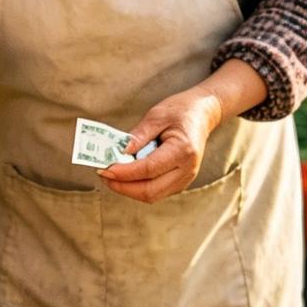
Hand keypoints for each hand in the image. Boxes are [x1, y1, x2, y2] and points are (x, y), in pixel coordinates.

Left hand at [100, 86, 221, 203]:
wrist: (203, 113)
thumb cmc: (181, 111)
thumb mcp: (157, 115)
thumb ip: (138, 136)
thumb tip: (119, 153)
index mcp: (183, 150)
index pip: (149, 169)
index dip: (124, 173)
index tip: (104, 169)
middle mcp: (187, 169)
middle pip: (150, 190)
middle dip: (123, 186)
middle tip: (103, 175)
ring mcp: (185, 178)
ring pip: (152, 195)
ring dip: (129, 189)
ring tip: (111, 176)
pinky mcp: (180, 182)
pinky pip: (156, 192)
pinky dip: (138, 188)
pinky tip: (126, 176)